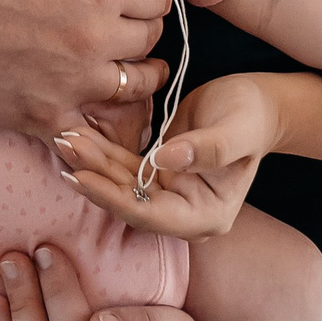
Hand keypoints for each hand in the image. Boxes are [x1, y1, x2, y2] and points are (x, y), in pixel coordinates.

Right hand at [0, 0, 168, 142]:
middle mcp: (95, 38)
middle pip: (149, 42)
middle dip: (138, 30)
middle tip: (117, 25)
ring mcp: (72, 82)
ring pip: (132, 87)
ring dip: (129, 74)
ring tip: (114, 65)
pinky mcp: (44, 115)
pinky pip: (93, 129)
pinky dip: (94, 117)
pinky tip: (84, 101)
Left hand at [55, 73, 281, 237]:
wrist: (257, 104)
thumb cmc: (252, 116)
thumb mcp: (238, 129)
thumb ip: (208, 149)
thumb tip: (164, 161)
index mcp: (207, 216)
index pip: (150, 214)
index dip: (112, 197)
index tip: (81, 176)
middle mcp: (185, 213)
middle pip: (129, 203)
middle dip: (95, 178)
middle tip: (64, 148)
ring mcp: (170, 196)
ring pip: (121, 184)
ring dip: (93, 163)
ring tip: (64, 138)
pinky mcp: (158, 175)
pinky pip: (124, 168)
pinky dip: (103, 153)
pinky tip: (78, 137)